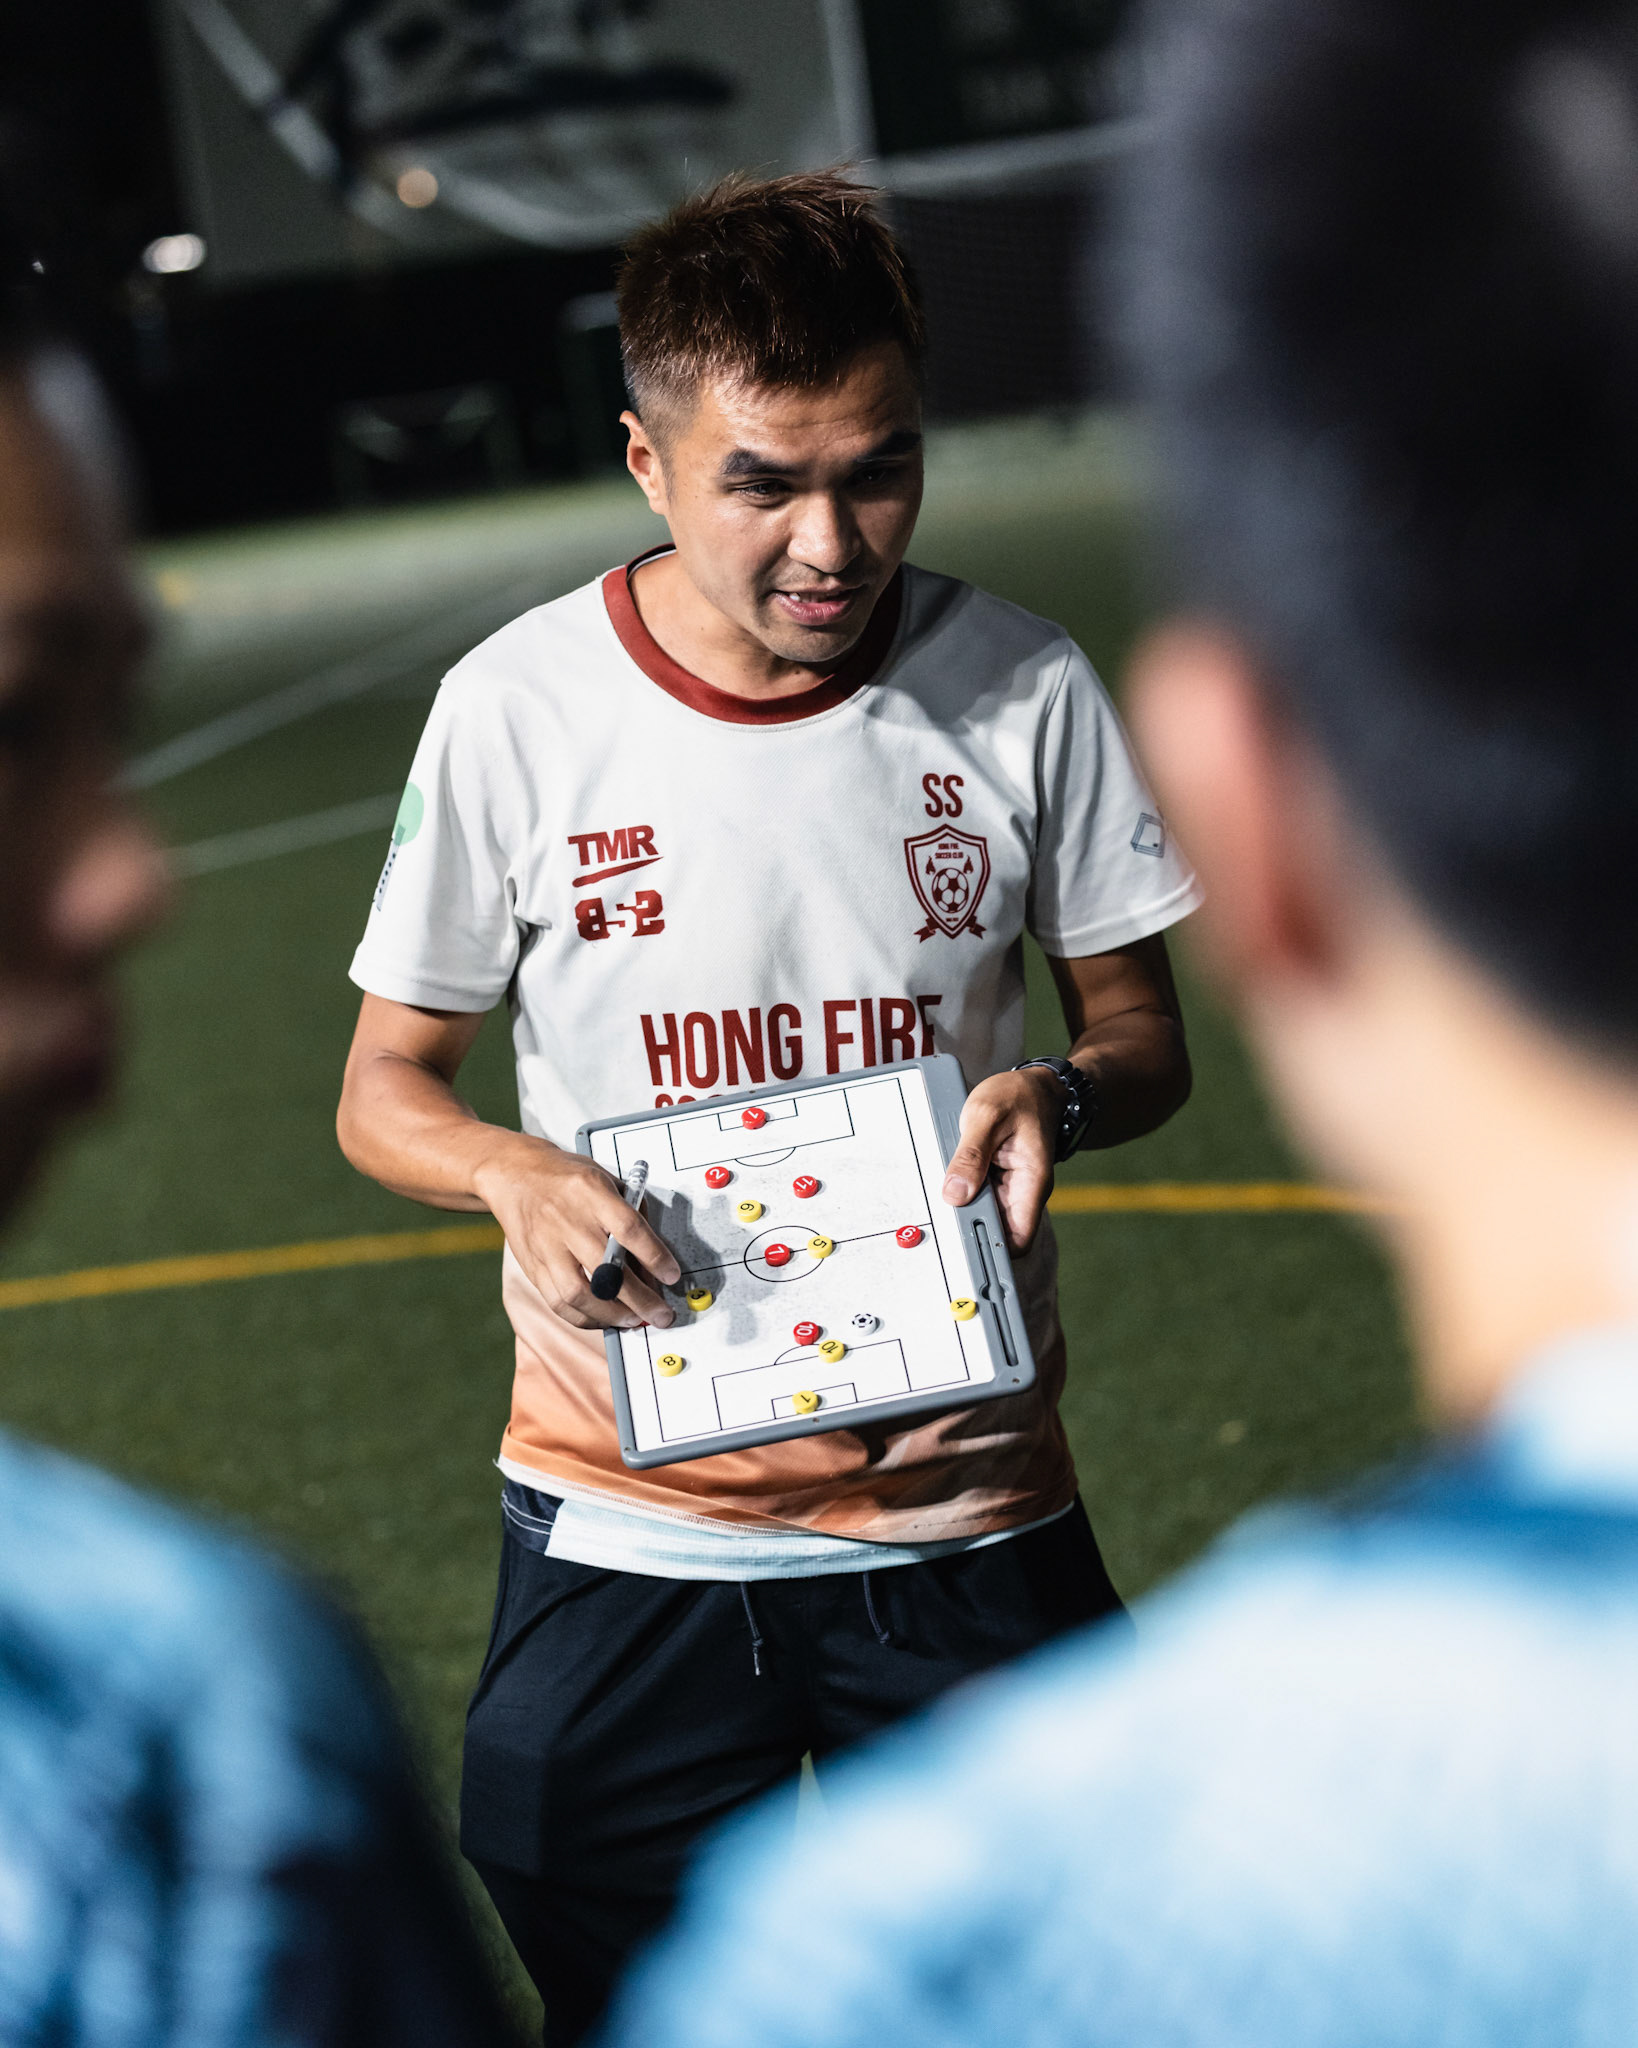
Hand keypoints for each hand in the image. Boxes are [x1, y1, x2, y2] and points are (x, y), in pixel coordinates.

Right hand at [474, 1134, 681, 1331]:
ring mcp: (548, 1246)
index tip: (672, 1276)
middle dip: (640, 1299)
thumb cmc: (567, 1178)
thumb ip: (631, 1213)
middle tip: (661, 1315)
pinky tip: (604, 1320)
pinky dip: (585, 1318)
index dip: (654, 1257)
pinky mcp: (534, 1267)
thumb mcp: (606, 1179)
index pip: (629, 1229)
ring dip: (612, 1315)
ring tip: (634, 1321)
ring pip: (580, 1293)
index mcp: (591, 1192)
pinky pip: (559, 1303)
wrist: (514, 1175)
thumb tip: (653, 1262)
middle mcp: (568, 1221)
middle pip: (608, 1269)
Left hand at [940, 1068, 1063, 1252]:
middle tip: (942, 1210)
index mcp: (1031, 1182)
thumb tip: (955, 1193)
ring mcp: (1010, 1187)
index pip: (1017, 1240)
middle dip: (968, 1224)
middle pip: (995, 1230)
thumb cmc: (1018, 1097)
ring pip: (983, 1213)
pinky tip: (953, 1173)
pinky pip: (977, 1194)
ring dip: (963, 1204)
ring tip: (948, 1181)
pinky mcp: (997, 1180)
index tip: (964, 1243)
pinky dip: (963, 1188)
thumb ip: (971, 1155)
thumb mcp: (987, 1116)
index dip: (991, 1248)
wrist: (1035, 1086)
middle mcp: (1024, 1192)